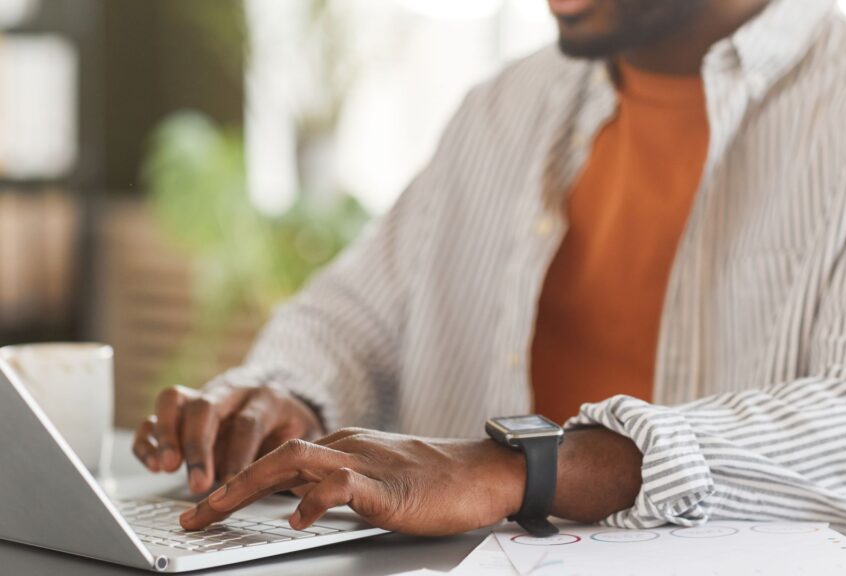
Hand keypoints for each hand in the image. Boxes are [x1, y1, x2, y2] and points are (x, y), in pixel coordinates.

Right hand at [132, 384, 323, 492]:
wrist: (281, 404)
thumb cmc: (292, 429)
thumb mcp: (307, 438)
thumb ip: (300, 457)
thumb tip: (302, 490)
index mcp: (268, 398)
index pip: (247, 422)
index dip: (237, 454)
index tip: (229, 484)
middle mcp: (233, 391)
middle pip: (207, 407)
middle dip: (198, 447)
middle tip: (197, 483)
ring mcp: (204, 395)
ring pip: (175, 401)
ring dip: (167, 436)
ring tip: (165, 468)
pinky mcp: (183, 408)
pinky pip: (156, 414)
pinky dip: (149, 438)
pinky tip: (153, 464)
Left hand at [178, 429, 525, 535]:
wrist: (485, 472)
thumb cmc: (440, 482)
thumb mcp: (379, 481)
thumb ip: (343, 486)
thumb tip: (304, 503)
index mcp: (345, 446)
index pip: (280, 457)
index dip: (239, 480)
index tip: (207, 505)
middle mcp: (348, 447)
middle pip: (274, 456)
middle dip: (227, 485)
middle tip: (191, 515)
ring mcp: (366, 462)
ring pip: (293, 460)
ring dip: (247, 486)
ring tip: (214, 511)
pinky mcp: (387, 485)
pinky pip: (341, 486)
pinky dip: (313, 500)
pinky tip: (297, 520)